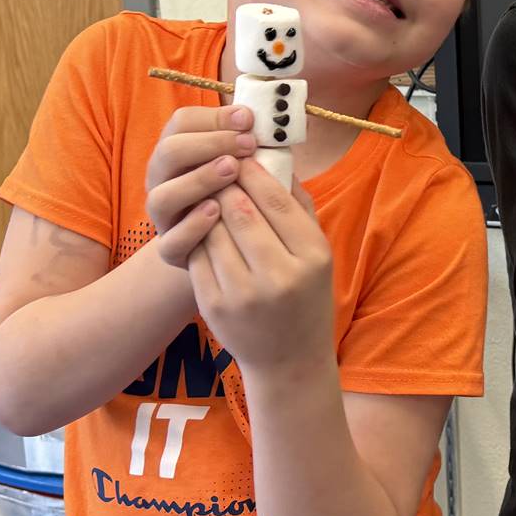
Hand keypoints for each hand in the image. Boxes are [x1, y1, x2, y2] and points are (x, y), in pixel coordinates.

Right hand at [145, 104, 259, 265]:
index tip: (248, 119)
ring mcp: (164, 217)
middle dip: (210, 143)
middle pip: (168, 151)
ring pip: (162, 196)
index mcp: (180, 153)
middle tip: (247, 144)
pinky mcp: (171, 250)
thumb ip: (255, 150)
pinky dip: (192, 224)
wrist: (233, 249)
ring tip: (232, 170)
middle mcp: (164, 181)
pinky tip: (216, 211)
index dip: (213, 117)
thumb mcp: (252, 170)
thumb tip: (275, 128)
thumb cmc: (245, 198)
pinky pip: (171, 239)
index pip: (182, 123)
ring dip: (198, 179)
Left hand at [189, 157, 335, 374]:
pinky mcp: (214, 306)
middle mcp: (280, 276)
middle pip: (239, 210)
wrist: (288, 359)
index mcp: (312, 257)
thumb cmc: (305, 295)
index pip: (275, 200)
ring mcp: (244, 294)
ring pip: (212, 230)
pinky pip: (198, 255)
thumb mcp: (317, 253)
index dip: (253, 172)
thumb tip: (275, 157)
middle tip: (218, 169)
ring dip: (207, 207)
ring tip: (210, 197)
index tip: (242, 156)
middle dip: (224, 184)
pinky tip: (204, 229)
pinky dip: (198, 236)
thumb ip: (299, 206)